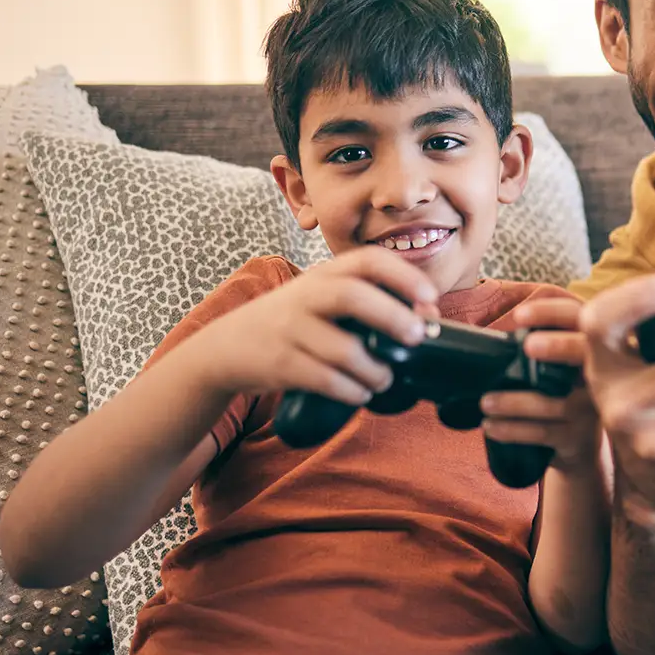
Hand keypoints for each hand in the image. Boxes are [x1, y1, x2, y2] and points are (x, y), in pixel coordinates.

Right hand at [185, 246, 438, 404]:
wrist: (226, 347)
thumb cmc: (292, 322)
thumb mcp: (320, 298)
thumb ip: (365, 300)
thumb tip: (427, 315)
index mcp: (324, 275)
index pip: (367, 261)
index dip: (403, 276)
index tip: (429, 297)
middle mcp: (305, 296)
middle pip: (353, 296)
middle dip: (393, 318)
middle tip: (417, 338)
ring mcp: (289, 329)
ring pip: (343, 349)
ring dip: (375, 369)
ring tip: (386, 379)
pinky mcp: (280, 363)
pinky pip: (324, 379)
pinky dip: (351, 390)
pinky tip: (361, 393)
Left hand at [480, 298, 601, 472]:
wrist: (582, 450)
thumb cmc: (562, 400)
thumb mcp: (562, 370)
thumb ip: (544, 349)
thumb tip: (496, 339)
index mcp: (588, 350)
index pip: (577, 318)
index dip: (553, 311)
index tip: (521, 315)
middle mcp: (599, 376)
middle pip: (579, 353)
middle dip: (555, 346)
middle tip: (526, 346)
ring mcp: (589, 409)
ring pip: (550, 402)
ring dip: (513, 403)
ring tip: (486, 403)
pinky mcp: (577, 437)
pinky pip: (542, 431)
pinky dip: (513, 430)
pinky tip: (492, 427)